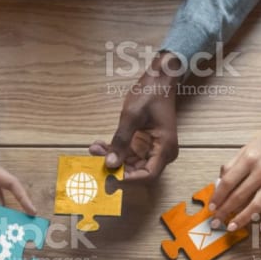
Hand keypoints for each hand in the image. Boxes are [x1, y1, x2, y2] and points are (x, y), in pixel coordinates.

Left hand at [90, 51, 179, 179]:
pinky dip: (116, 151)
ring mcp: (154, 150)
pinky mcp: (146, 145)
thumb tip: (110, 164)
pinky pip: (130, 155)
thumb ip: (121, 141)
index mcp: (165, 148)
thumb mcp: (132, 116)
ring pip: (132, 164)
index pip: (148, 175)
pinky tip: (100, 145)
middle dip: (116, 167)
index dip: (128, 179)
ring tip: (95, 147)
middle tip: (95, 156)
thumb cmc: (150, 94)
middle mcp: (162, 153)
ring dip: (113, 159)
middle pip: (138, 172)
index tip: (108, 174)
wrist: (160, 80)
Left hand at [209, 130, 260, 233]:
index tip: (212, 207)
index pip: (228, 182)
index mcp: (249, 159)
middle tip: (216, 221)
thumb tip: (219, 184)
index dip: (218, 196)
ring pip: (257, 205)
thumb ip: (232, 165)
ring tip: (231, 227)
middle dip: (225, 211)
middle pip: (239, 196)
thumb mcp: (247, 148)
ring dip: (242, 218)